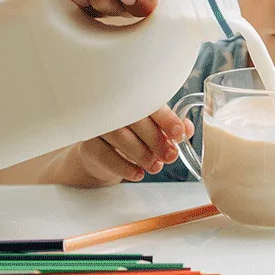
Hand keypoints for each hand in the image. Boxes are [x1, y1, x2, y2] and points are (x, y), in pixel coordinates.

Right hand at [41, 107, 193, 186]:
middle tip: (170, 156)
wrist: (102, 154)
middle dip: (156, 140)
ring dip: (141, 154)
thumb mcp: (155, 131)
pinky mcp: (87, 144)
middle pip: (134, 119)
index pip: (150, 103)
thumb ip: (173, 129)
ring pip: (119, 136)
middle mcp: (113, 108)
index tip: (178, 133)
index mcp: (133, 100)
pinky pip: (104, 154)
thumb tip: (187, 129)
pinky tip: (138, 174)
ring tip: (155, 167)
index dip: (166, 118)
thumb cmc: (133, 136)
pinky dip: (124, 166)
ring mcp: (98, 125)